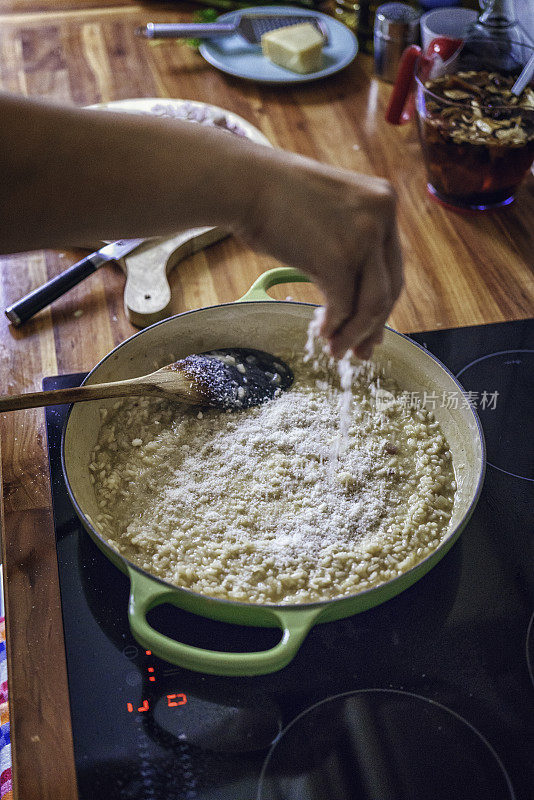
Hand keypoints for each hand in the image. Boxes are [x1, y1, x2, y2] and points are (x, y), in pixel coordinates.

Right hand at [237, 149, 402, 359]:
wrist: (246, 184)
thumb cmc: (276, 199)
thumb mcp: (330, 211)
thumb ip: (351, 243)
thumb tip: (357, 299)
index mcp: (384, 200)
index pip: (393, 266)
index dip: (384, 304)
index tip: (372, 330)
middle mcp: (382, 217)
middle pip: (390, 288)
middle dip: (373, 326)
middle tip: (360, 351)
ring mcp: (363, 237)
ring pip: (373, 304)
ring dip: (355, 333)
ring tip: (338, 351)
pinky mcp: (339, 259)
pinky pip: (344, 306)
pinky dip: (335, 326)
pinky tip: (322, 333)